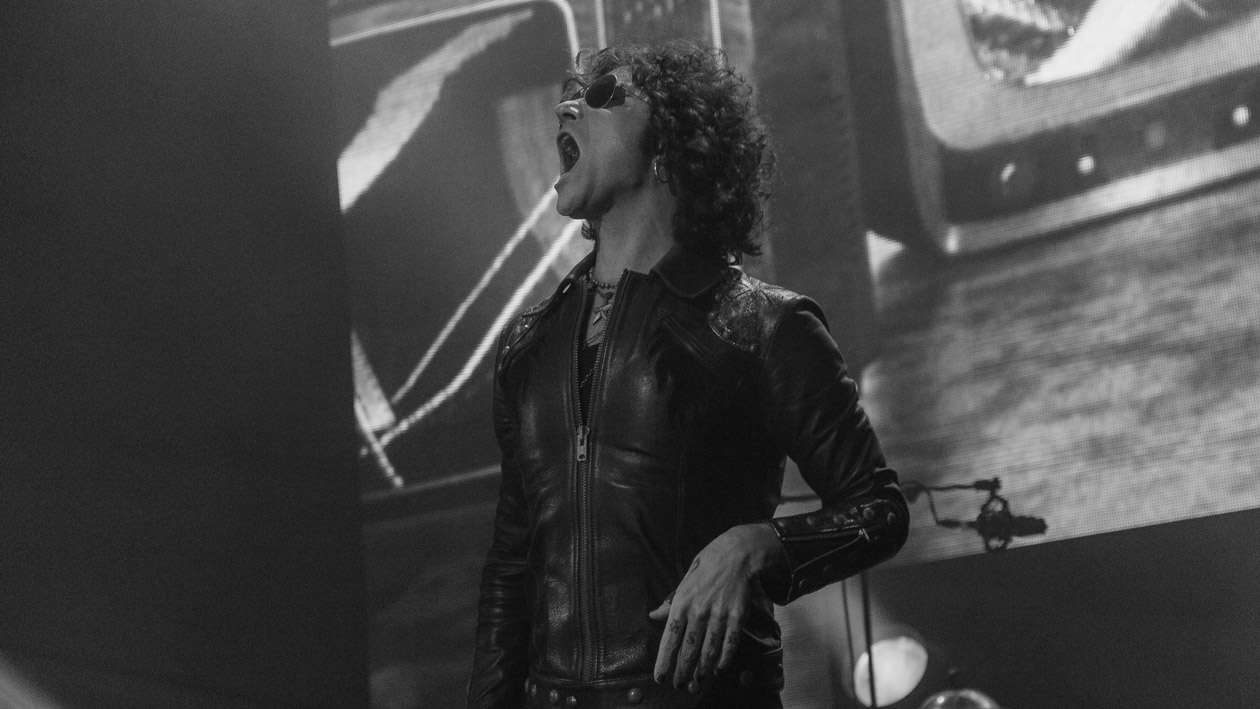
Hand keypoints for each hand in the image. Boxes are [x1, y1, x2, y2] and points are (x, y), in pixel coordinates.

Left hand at [648, 523, 784, 688]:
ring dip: (702, 671)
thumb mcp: (684, 582)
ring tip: (697, 684)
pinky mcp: (737, 616)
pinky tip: (718, 669)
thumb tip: (653, 616)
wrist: (737, 553)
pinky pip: (730, 644)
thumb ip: (671, 603)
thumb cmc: (707, 566)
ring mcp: (720, 614)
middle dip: (683, 672)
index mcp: (682, 602)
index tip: (660, 678)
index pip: (670, 638)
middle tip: (680, 686)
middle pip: (689, 649)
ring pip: (709, 651)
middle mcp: (699, 610)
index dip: (664, 660)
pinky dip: (724, 659)